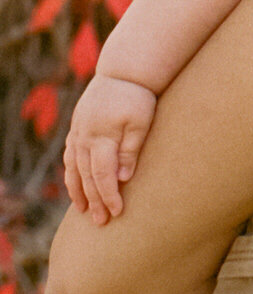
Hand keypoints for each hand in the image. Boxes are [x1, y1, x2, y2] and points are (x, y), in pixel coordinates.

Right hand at [64, 76, 157, 223]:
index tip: (117, 213)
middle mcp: (85, 137)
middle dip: (94, 200)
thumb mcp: (141, 122)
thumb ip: (130, 149)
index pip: (102, 175)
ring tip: (82, 210)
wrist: (122, 71)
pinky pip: (70, 155)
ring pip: (73, 168)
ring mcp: (78, 132)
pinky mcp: (77, 127)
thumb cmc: (137, 97)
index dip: (109, 195)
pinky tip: (75, 183)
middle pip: (86, 176)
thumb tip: (123, 177)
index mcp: (101, 137)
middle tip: (100, 222)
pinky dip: (72, 172)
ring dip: (78, 190)